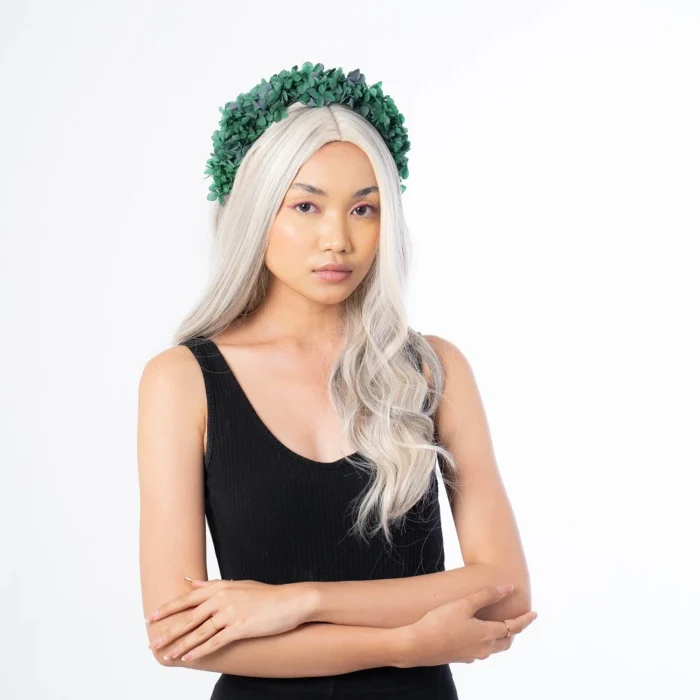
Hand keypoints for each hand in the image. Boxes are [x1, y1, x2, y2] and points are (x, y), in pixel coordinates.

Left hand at [145, 578, 315, 661]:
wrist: (290, 601)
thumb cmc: (264, 594)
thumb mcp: (237, 584)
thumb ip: (212, 585)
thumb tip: (190, 582)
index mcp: (220, 587)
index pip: (187, 598)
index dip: (168, 608)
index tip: (151, 616)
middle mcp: (222, 598)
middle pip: (189, 617)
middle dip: (169, 631)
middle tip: (152, 641)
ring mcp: (231, 613)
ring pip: (199, 632)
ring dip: (181, 645)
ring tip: (166, 654)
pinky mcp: (240, 627)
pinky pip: (216, 641)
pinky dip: (201, 651)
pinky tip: (189, 658)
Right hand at [400, 584, 537, 666]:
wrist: (416, 645)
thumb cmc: (439, 622)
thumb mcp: (464, 604)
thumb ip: (487, 595)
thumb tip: (508, 588)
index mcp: (487, 634)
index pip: (513, 627)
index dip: (525, 620)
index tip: (534, 614)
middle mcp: (483, 648)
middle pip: (505, 641)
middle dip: (514, 631)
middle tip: (518, 620)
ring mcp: (471, 655)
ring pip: (492, 648)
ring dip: (499, 637)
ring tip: (498, 626)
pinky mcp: (460, 657)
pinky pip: (478, 651)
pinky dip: (483, 642)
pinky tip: (474, 634)